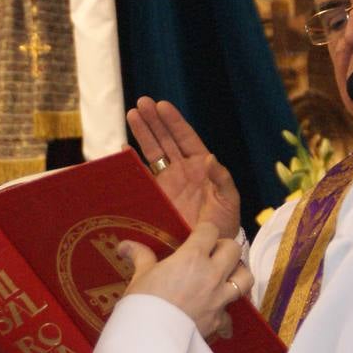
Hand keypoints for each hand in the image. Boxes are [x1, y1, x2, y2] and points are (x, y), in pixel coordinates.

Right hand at [118, 222, 252, 337]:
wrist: (149, 341)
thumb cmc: (142, 304)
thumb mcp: (140, 277)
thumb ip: (141, 257)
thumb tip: (126, 246)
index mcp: (192, 257)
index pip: (210, 230)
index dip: (205, 229)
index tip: (199, 233)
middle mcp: (212, 275)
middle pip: (233, 250)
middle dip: (225, 248)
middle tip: (213, 253)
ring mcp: (218, 299)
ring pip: (245, 279)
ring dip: (238, 275)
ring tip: (226, 276)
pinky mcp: (218, 321)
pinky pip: (230, 314)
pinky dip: (225, 313)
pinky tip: (216, 313)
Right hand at [127, 97, 240, 234]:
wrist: (208, 250)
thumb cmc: (224, 225)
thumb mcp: (228, 201)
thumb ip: (221, 179)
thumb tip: (210, 158)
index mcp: (201, 166)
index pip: (185, 138)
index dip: (174, 122)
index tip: (162, 106)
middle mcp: (182, 170)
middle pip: (165, 140)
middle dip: (154, 121)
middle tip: (141, 103)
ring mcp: (167, 183)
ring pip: (153, 153)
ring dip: (143, 134)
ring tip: (132, 114)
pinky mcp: (155, 197)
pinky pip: (142, 177)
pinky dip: (132, 163)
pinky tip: (124, 150)